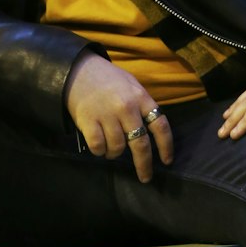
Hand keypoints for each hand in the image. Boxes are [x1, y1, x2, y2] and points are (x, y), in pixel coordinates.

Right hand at [65, 54, 172, 182]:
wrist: (78, 69)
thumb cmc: (107, 79)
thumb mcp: (131, 85)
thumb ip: (142, 106)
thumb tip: (152, 132)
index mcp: (141, 98)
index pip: (160, 126)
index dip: (166, 146)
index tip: (167, 161)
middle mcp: (126, 107)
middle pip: (141, 144)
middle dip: (144, 164)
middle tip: (145, 177)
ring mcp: (107, 115)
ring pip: (118, 148)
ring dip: (114, 153)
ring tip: (110, 148)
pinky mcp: (88, 121)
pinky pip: (99, 147)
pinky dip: (100, 151)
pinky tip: (99, 146)